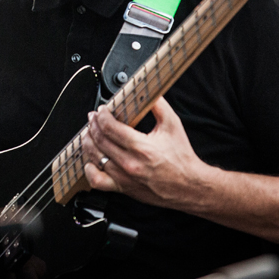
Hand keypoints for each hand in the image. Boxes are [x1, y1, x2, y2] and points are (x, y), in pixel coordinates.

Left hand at [80, 97, 212, 209]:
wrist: (190, 186)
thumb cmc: (182, 158)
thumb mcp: (173, 125)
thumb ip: (159, 105)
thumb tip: (147, 90)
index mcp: (142, 147)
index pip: (110, 127)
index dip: (102, 115)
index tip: (102, 109)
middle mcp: (130, 163)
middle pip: (99, 140)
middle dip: (93, 125)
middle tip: (93, 117)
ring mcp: (125, 178)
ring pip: (95, 158)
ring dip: (88, 142)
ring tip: (89, 133)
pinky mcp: (124, 188)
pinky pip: (97, 181)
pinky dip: (89, 169)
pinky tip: (90, 160)